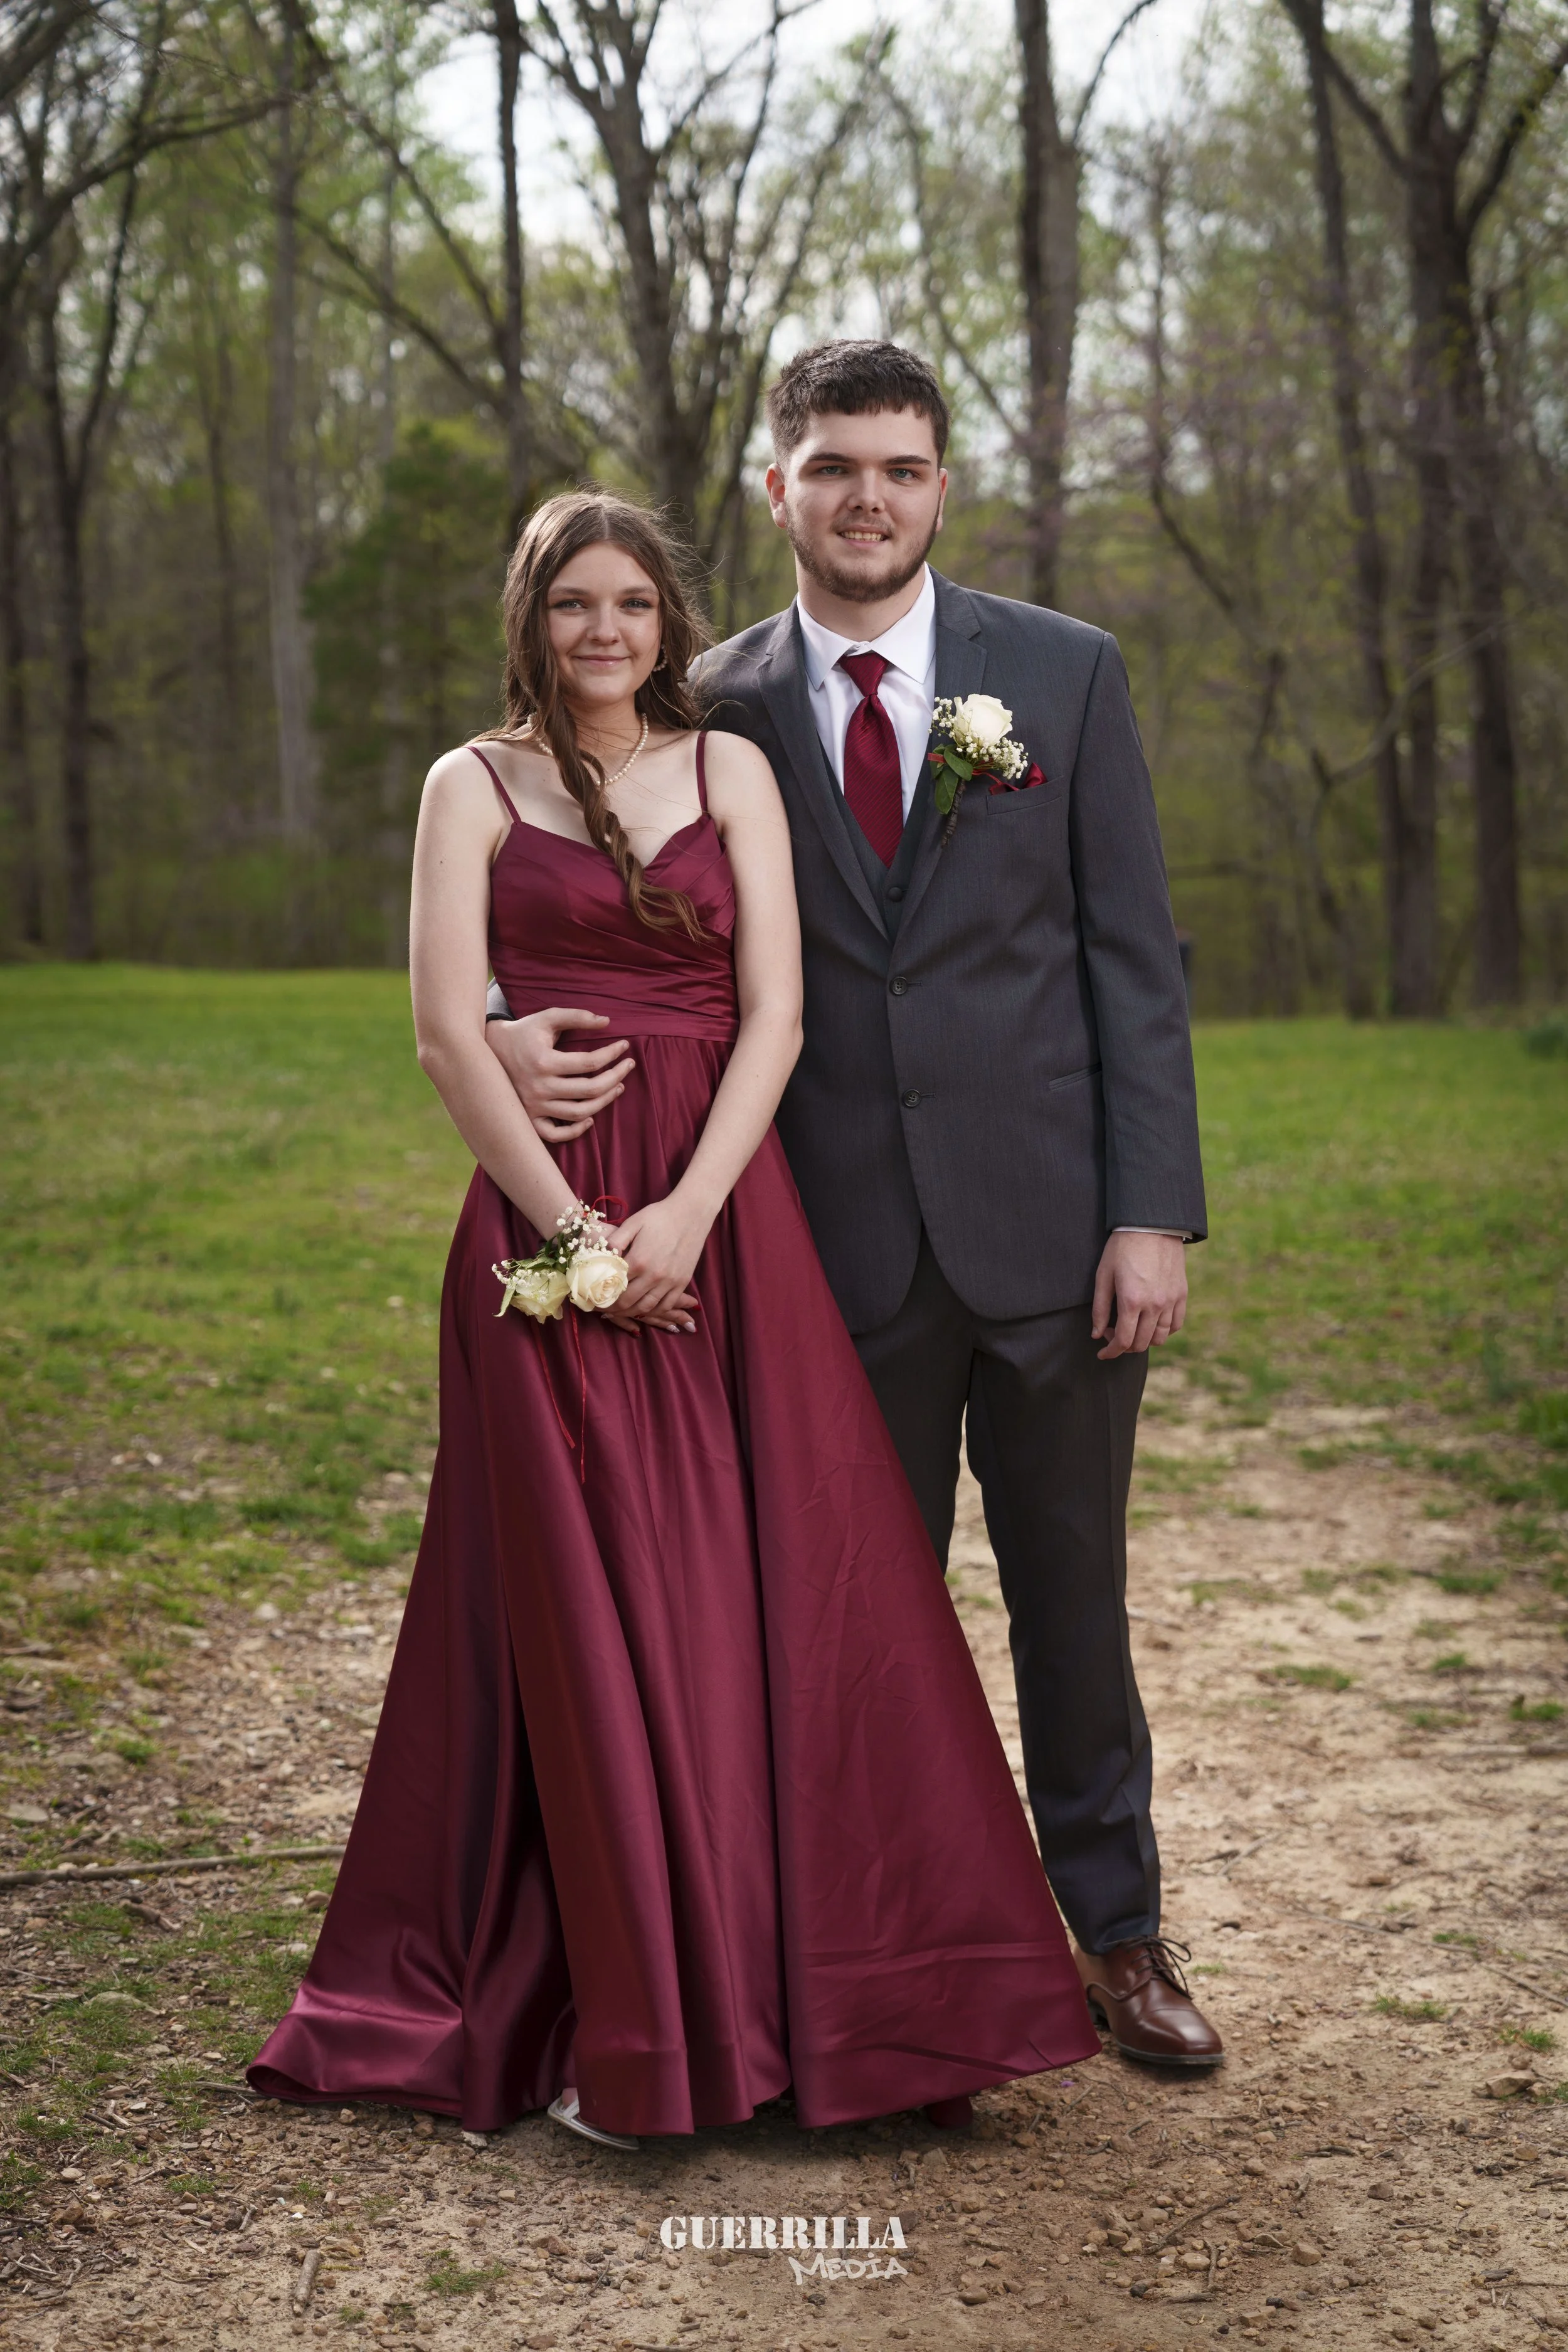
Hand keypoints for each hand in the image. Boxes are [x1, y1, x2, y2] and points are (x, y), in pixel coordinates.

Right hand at [486, 1008, 634, 1141]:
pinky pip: (556, 1135)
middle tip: (628, 1066)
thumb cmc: (523, 1033)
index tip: (624, 1047)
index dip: (612, 1054)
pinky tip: (590, 1118)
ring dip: (605, 1102)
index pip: (590, 1063)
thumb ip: (576, 1016)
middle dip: (616, 1077)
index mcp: (544, 1061)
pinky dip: (576, 1131)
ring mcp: (533, 1106)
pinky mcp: (529, 1119)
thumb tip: (607, 1022)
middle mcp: (539, 1087)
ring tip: (617, 1087)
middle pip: (590, 1090)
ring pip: (579, 1113)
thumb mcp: (547, 1018)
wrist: (488, 1052)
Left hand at [601, 1194, 711, 1336]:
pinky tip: (644, 1310)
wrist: (691, 1213)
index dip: (601, 1294)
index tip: (594, 1298)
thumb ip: (615, 1241)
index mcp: (638, 1260)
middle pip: (628, 1302)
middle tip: (603, 1309)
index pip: (614, 1286)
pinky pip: (666, 1305)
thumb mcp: (633, 1223)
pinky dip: (654, 1312)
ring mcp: (670, 1281)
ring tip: (620, 1313)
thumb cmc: (659, 1216)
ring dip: (631, 1314)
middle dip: (613, 1308)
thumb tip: (601, 1257)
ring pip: (646, 1308)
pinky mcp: (682, 1282)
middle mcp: (654, 1275)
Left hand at [1091, 1232, 1187, 1359]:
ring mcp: (1171, 1300)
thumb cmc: (1122, 1247)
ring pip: (1160, 1338)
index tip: (1103, 1353)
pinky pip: (1176, 1324)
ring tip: (1133, 1328)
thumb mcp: (1103, 1275)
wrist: (1151, 1225)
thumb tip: (1097, 1334)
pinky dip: (1164, 1330)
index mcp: (1132, 1301)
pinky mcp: (1181, 1294)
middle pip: (1141, 1344)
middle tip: (1113, 1333)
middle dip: (1124, 1346)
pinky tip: (1152, 1323)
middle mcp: (1154, 1305)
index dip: (1111, 1352)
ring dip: (1144, 1340)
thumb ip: (1100, 1308)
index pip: (1123, 1341)